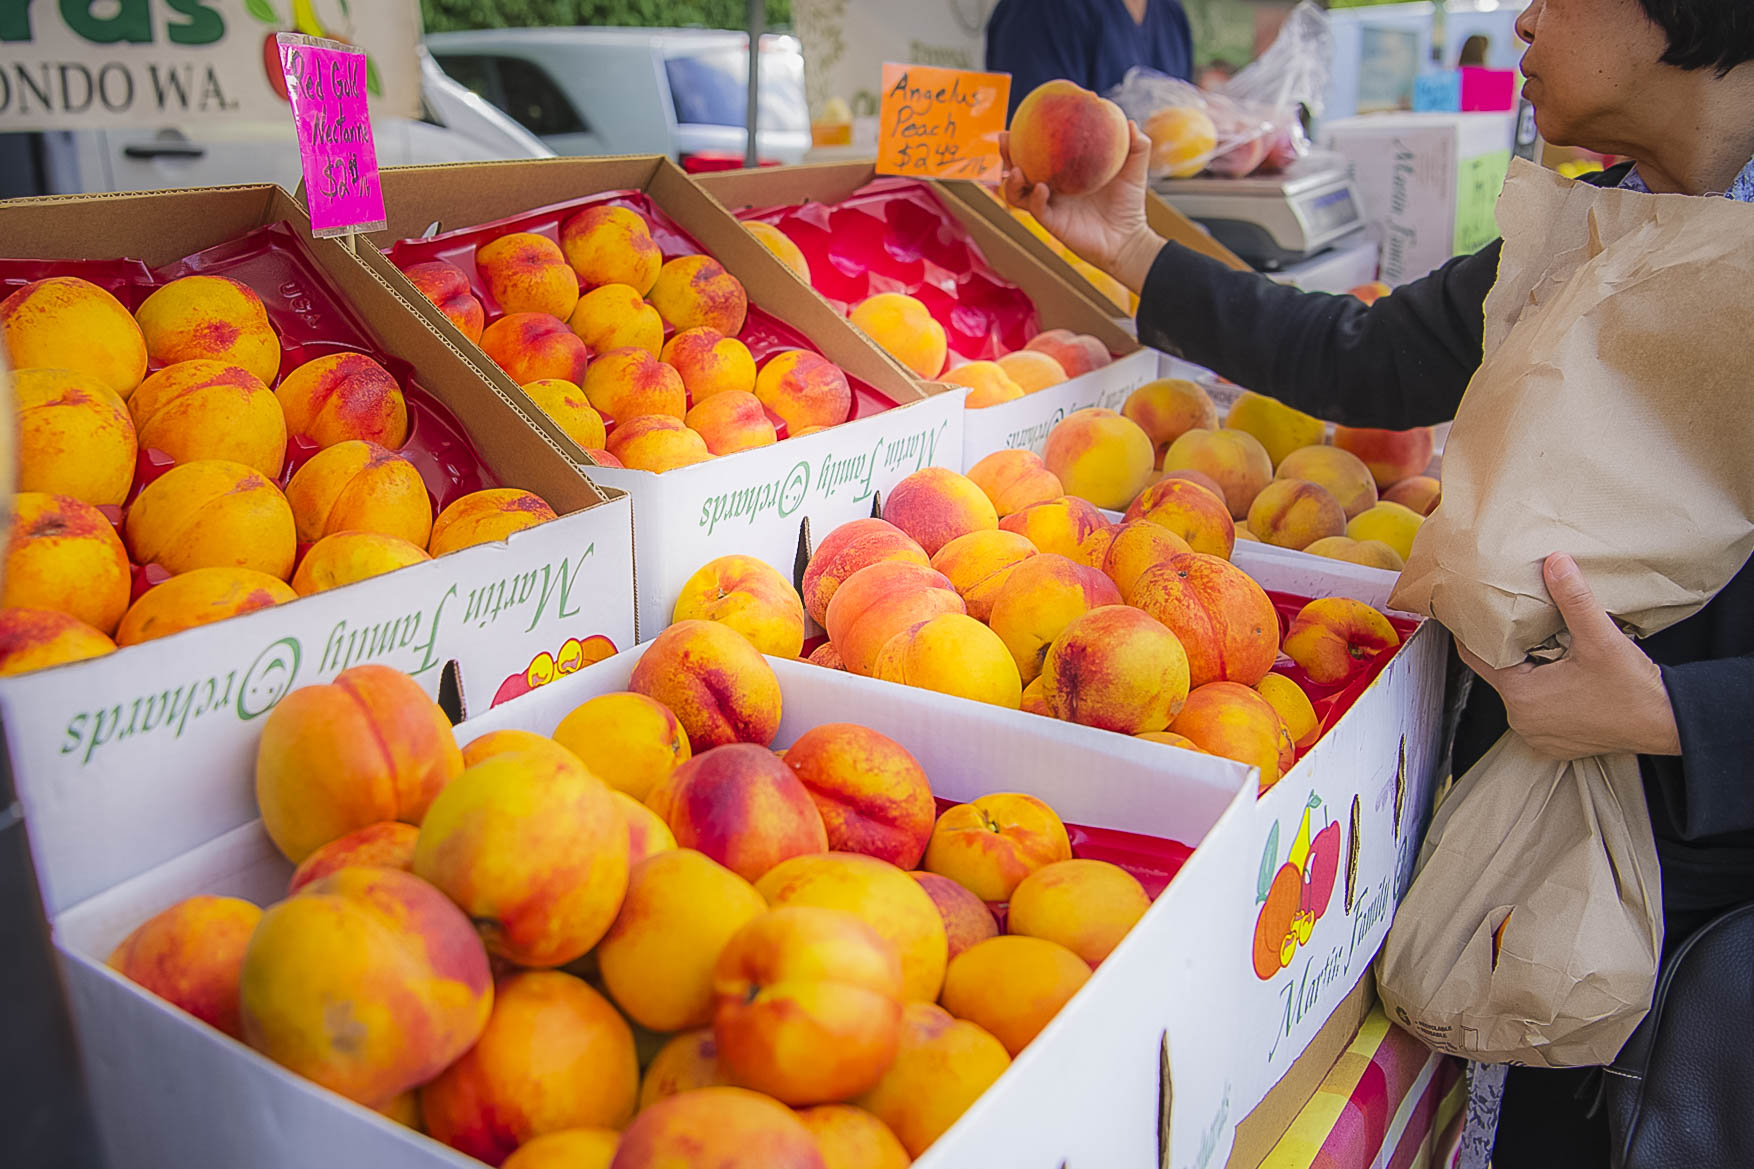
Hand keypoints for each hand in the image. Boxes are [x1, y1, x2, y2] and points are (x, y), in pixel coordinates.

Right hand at [998, 124, 1164, 293]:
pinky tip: (1041, 188)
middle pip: (1019, 169)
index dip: (1026, 137)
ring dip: (1012, 181)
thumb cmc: (1129, 204)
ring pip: (1018, 193)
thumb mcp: (1134, 169)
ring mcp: (1051, 206)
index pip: (1039, 152)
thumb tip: (1128, 121)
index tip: (1021, 120)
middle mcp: (1053, 187)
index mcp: (1065, 171)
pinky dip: (1035, 198)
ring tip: (1016, 169)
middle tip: (1004, 139)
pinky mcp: (1053, 223)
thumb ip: (1136, 144)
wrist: (1128, 238)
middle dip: (1007, 155)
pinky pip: (1036, 209)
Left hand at [1456, 554, 1681, 759]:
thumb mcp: (1600, 638)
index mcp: (1521, 696)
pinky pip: (1538, 711)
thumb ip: (1574, 599)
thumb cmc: (1633, 690)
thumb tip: (1555, 563)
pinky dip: (1545, 693)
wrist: (1667, 723)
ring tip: (1546, 648)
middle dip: (1510, 650)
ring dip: (1530, 672)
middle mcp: (1521, 720)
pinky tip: (1561, 675)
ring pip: (1520, 692)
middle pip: (1501, 674)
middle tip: (1520, 624)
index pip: (1479, 656)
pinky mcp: (1555, 743)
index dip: (1477, 632)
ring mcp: (1537, 735)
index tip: (1475, 613)